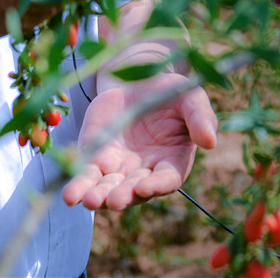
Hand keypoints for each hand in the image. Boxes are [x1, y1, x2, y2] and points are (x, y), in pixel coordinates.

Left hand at [61, 74, 218, 209]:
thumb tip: (210, 142)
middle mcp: (144, 172)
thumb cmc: (169, 92)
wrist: (137, 79)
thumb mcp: (190, 97)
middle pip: (134, 191)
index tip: (145, 187)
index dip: (157, 185)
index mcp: (171, 162)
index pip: (166, 180)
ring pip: (107, 189)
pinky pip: (85, 175)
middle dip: (124, 196)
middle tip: (114, 200)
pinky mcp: (94, 158)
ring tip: (89, 200)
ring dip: (98, 197)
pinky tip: (69, 195)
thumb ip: (200, 118)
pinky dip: (77, 185)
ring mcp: (118, 169)